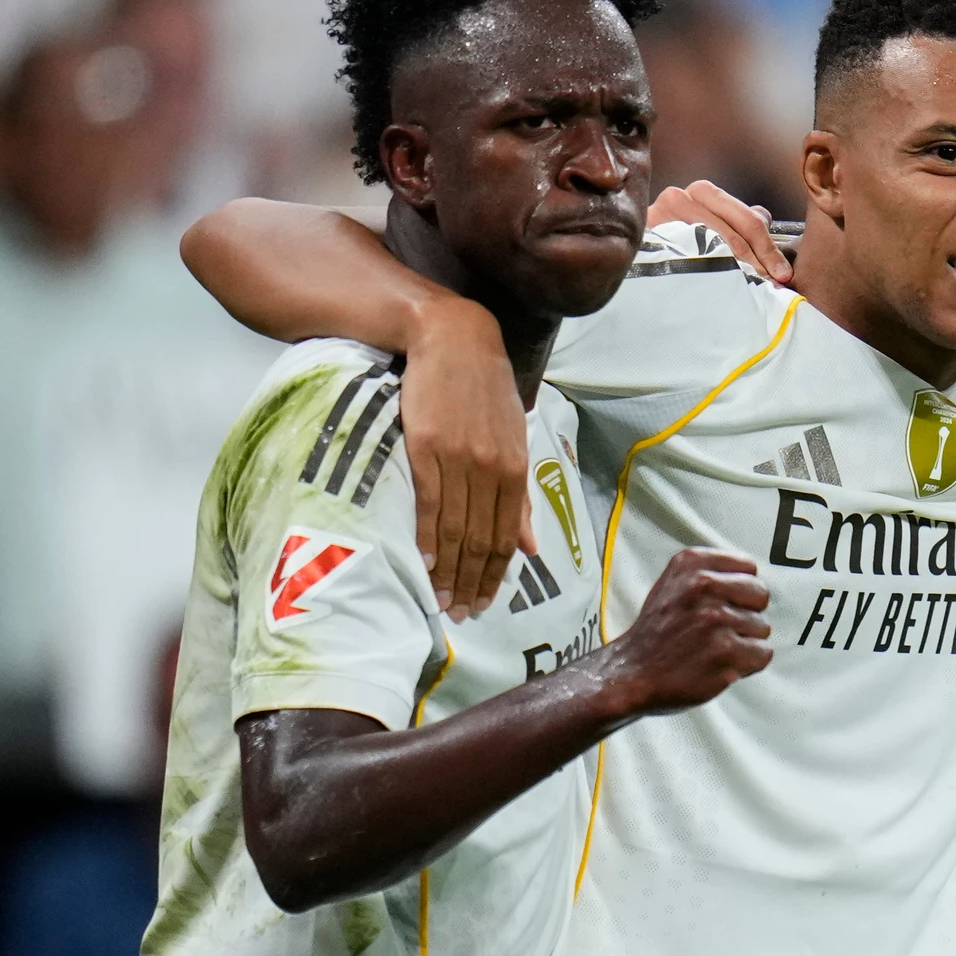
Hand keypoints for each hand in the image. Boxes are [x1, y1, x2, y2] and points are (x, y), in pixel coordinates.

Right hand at [401, 296, 536, 619]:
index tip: (484, 603)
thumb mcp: (513, 438)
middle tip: (461, 614)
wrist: (452, 341)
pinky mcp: (428, 448)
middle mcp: (493, 469)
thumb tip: (530, 545)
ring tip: (443, 600)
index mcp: (517, 468)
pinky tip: (425, 564)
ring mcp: (461, 459)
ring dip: (449, 570)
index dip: (496, 575)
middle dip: (472, 582)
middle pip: (481, 540)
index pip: (507, 537)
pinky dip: (427, 538)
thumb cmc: (483, 391)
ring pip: (456, 528)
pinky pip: (430, 503)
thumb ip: (520, 496)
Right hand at [601, 548, 773, 713]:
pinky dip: (748, 663)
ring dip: (744, 641)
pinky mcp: (725, 654)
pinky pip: (762, 654)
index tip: (727, 602)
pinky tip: (723, 663)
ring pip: (762, 628)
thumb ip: (710, 573)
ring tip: (715, 647)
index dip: (741, 589)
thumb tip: (752, 577)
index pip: (748, 567)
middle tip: (722, 628)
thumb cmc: (657, 632)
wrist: (632, 672)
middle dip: (747, 613)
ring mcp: (715, 621)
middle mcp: (704, 587)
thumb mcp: (673, 583)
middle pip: (760, 595)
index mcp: (692, 564)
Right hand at [647, 180, 792, 283]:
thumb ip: (736, 221)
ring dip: (734, 270)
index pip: (747, 219)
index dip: (769, 249)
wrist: (628, 256)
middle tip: (771, 286)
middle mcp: (680, 197)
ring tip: (748, 289)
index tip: (782, 275)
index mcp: (702, 192)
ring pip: (710, 245)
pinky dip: (704, 274)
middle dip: (757, 262)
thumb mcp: (710, 227)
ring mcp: (660, 216)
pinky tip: (717, 289)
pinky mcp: (646, 237)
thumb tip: (763, 216)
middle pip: (731, 232)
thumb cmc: (677, 243)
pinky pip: (683, 256)